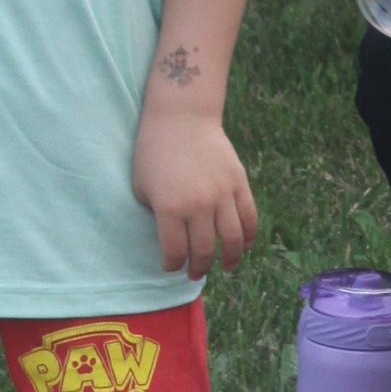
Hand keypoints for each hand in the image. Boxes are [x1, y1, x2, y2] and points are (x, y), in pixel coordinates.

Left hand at [131, 99, 257, 276]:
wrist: (181, 118)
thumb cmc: (154, 152)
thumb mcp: (141, 187)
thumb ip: (156, 215)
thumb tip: (173, 238)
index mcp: (170, 208)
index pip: (175, 251)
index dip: (173, 265)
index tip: (173, 267)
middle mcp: (199, 205)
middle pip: (205, 250)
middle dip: (200, 268)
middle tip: (196, 273)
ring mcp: (222, 193)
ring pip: (233, 239)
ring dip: (230, 259)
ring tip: (227, 266)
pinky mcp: (239, 182)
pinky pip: (249, 217)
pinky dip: (249, 236)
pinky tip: (244, 245)